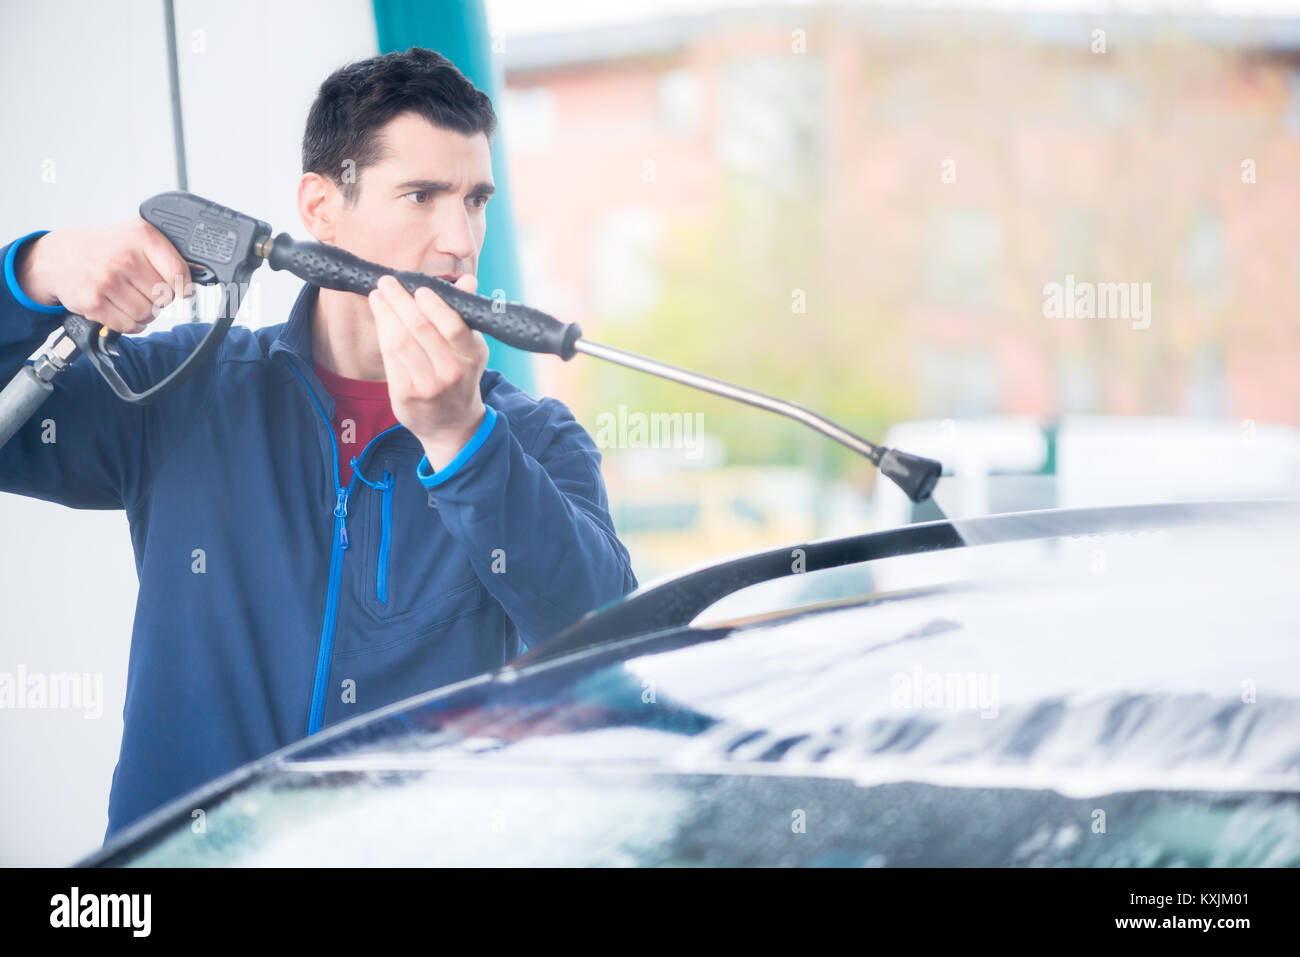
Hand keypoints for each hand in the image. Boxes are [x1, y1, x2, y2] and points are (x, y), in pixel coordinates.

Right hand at [16, 218, 190, 332]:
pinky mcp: (93, 302)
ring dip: (145, 313)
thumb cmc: (105, 248)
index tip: (179, 289)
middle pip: (165, 298)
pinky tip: (122, 309)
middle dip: (159, 299)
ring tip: (132, 299)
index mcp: (142, 237)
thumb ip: (167, 254)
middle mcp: (124, 257)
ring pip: (149, 314)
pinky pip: (129, 325)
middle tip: (144, 290)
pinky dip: (131, 324)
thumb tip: (202, 273)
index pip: (180, 272)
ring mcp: (107, 280)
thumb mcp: (136, 237)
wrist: (59, 257)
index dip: (183, 287)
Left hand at [368, 273, 490, 466]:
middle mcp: (450, 372)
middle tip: (387, 282)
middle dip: (399, 300)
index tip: (418, 288)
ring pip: (399, 340)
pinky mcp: (405, 394)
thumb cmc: (461, 376)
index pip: (451, 324)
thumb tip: (467, 280)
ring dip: (385, 313)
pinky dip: (382, 332)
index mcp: (471, 356)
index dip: (432, 303)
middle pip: (419, 328)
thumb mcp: (472, 347)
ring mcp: (426, 385)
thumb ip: (465, 314)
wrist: (452, 424)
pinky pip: (389, 356)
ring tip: (378, 296)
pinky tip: (380, 318)